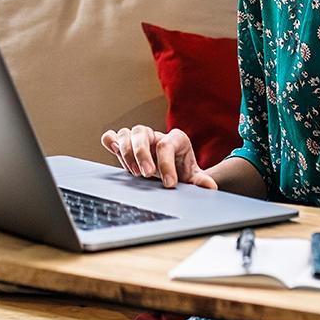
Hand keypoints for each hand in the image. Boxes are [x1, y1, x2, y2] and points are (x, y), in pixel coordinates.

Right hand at [99, 125, 217, 189]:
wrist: (171, 174)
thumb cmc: (181, 173)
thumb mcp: (192, 177)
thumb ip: (200, 181)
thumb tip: (210, 187)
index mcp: (176, 139)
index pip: (167, 145)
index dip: (166, 164)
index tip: (169, 184)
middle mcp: (156, 135)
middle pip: (142, 133)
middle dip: (142, 154)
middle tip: (146, 175)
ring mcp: (139, 139)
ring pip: (127, 133)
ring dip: (126, 152)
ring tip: (134, 172)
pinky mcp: (125, 145)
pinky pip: (112, 136)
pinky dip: (110, 141)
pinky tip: (112, 151)